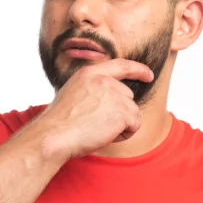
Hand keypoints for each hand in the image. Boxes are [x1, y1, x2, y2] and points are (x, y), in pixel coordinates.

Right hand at [32, 58, 153, 160]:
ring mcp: (114, 95)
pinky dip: (124, 135)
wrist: (53, 136)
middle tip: (96, 124)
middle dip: (119, 113)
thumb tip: (114, 98)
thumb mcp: (73, 94)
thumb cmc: (59, 123)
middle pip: (129, 97)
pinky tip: (105, 136)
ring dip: (121, 126)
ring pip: (134, 112)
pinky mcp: (122, 112)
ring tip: (98, 130)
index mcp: (90, 73)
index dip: (138, 70)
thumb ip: (93, 90)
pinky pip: (135, 125)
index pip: (121, 65)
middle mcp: (104, 80)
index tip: (148, 75)